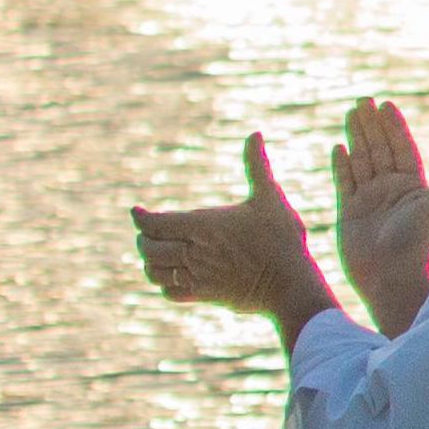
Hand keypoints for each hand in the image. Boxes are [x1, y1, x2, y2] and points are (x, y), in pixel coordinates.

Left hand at [132, 137, 334, 332]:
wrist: (291, 284)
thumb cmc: (281, 238)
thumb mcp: (271, 198)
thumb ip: (257, 166)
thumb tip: (254, 133)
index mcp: (205, 226)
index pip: (154, 223)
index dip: (140, 217)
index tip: (137, 210)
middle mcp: (195, 252)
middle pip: (148, 248)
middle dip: (142, 238)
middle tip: (146, 231)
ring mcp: (198, 276)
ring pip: (154, 272)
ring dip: (149, 261)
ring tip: (156, 252)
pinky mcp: (205, 294)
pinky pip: (170, 292)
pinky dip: (164, 284)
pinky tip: (172, 275)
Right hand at [331, 98, 428, 307]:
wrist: (391, 276)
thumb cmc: (418, 243)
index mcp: (413, 186)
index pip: (402, 148)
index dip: (394, 126)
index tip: (386, 104)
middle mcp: (390, 190)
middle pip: (380, 149)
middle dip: (372, 125)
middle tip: (364, 100)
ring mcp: (368, 200)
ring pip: (361, 160)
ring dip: (356, 137)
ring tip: (351, 114)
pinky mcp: (348, 212)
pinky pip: (343, 182)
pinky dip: (341, 164)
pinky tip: (338, 147)